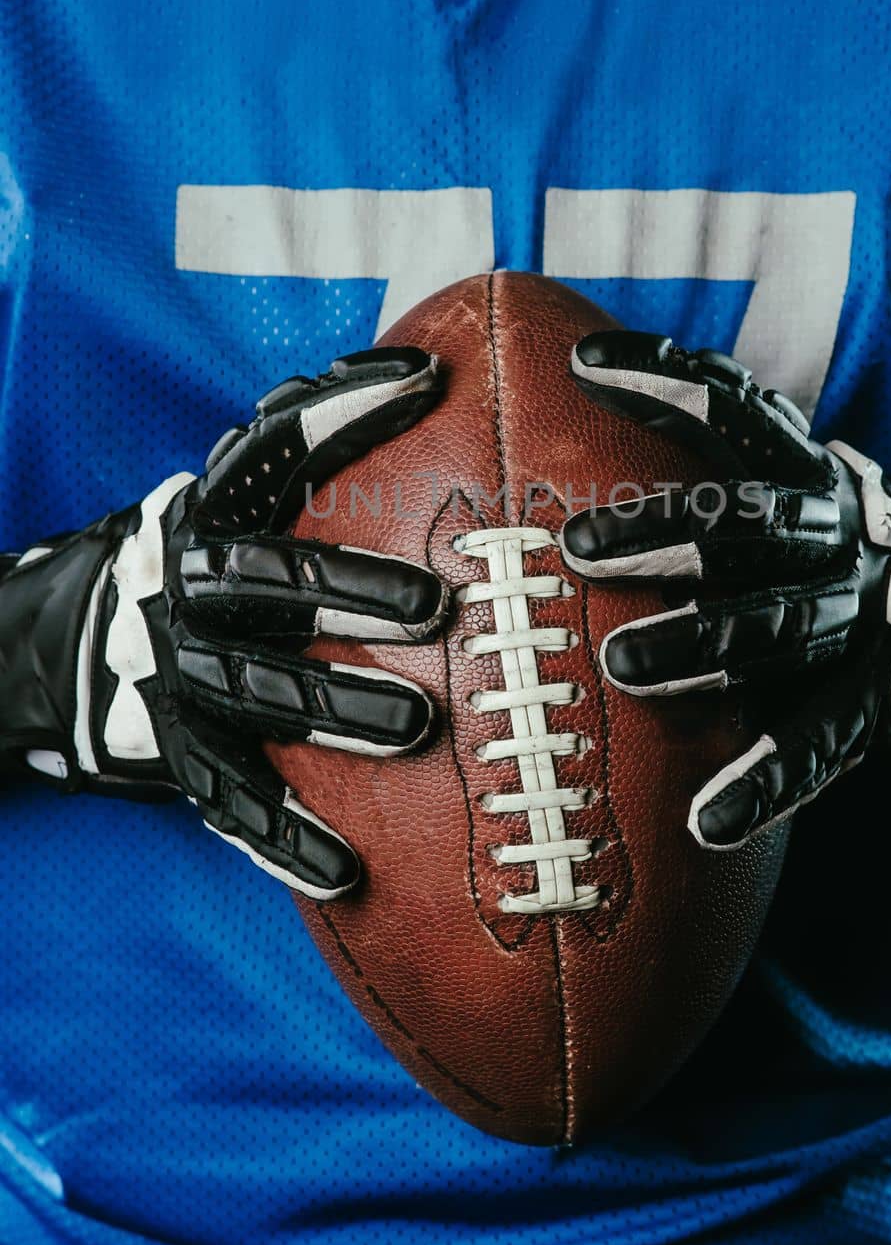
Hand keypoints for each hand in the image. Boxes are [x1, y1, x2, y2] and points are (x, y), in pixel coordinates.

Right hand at [0, 349, 445, 898]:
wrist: (99, 643)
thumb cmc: (228, 558)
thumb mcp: (255, 499)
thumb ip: (324, 448)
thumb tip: (436, 372)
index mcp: (216, 511)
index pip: (276, 445)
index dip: (343, 410)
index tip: (423, 383)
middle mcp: (192, 587)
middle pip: (265, 580)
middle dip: (345, 590)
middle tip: (435, 605)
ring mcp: (183, 673)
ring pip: (257, 692)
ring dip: (334, 709)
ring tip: (418, 727)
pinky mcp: (184, 752)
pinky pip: (235, 804)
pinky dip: (286, 842)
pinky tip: (347, 872)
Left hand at [559, 333, 890, 849]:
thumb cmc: (862, 550)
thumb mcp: (810, 493)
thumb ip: (724, 466)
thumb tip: (590, 414)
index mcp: (819, 477)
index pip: (739, 411)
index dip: (666, 378)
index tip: (582, 363)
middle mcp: (845, 534)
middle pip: (748, 522)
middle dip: (663, 533)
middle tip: (577, 545)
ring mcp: (870, 614)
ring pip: (777, 626)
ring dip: (698, 647)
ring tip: (620, 667)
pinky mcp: (890, 695)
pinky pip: (822, 740)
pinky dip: (765, 782)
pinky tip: (706, 821)